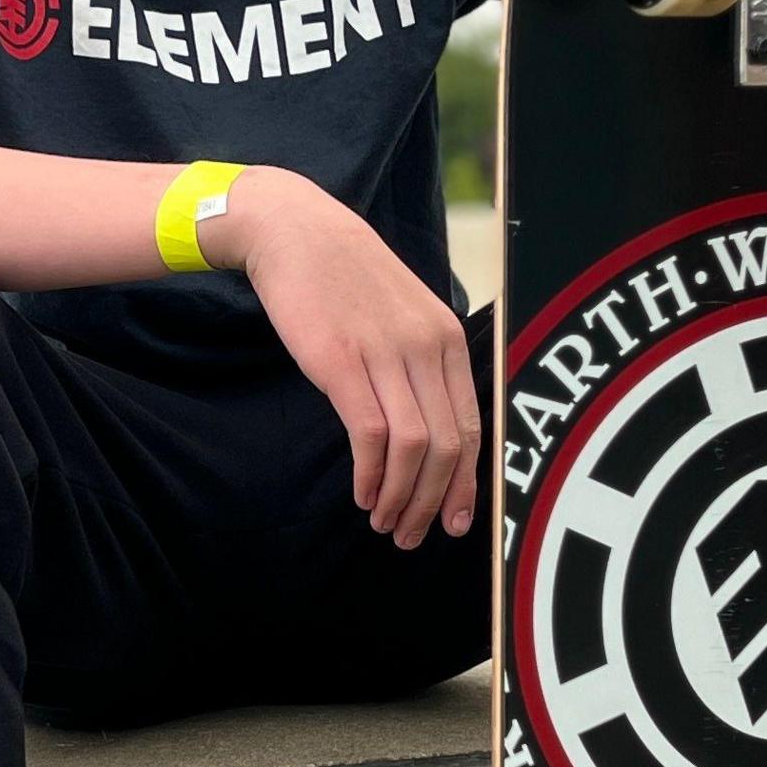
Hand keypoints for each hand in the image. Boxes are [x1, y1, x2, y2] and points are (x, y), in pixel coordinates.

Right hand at [207, 167, 482, 547]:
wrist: (294, 230)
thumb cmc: (344, 277)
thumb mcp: (403, 312)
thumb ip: (422, 361)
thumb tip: (432, 428)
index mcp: (447, 338)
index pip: (473, 426)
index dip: (466, 483)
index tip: (456, 520)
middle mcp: (426, 347)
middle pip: (448, 445)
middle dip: (435, 502)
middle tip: (415, 536)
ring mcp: (385, 353)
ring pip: (413, 448)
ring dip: (402, 498)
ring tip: (386, 523)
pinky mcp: (341, 362)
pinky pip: (370, 435)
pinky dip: (371, 476)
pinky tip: (363, 495)